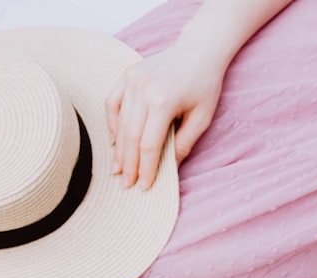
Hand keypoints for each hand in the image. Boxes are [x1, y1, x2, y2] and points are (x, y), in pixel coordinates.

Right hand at [105, 43, 226, 188]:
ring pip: (119, 122)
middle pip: (130, 136)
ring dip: (118, 149)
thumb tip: (169, 170)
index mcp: (163, 101)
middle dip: (129, 164)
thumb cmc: (205, 86)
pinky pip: (112, 104)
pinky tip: (115, 142)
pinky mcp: (126, 75)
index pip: (149, 145)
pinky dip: (112, 124)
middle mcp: (143, 89)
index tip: (144, 186)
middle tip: (126, 185)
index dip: (146, 168)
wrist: (198, 51)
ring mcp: (131, 80)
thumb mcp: (202, 118)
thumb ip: (184, 144)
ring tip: (118, 169)